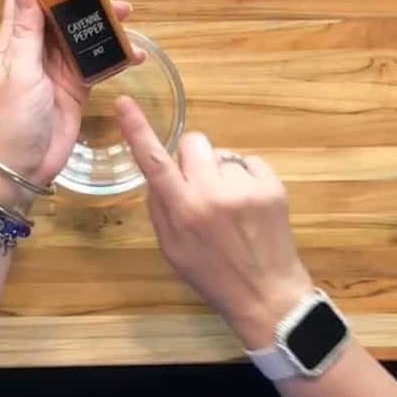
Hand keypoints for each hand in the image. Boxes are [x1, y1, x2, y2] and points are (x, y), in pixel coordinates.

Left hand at [0, 0, 140, 200]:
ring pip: (82, 34)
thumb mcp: (19, 72)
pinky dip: (115, 56)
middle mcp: (36, 50)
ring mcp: (57, 69)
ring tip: (128, 12)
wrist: (20, 169)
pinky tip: (134, 52)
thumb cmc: (11, 120)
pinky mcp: (76, 88)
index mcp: (15, 40)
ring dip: (103, 21)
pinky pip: (98, 64)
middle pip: (61, 11)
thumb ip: (25, 31)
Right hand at [115, 96, 313, 348]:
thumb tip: (158, 175)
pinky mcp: (272, 186)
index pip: (154, 162)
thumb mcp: (173, 250)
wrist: (267, 293)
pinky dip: (245, 179)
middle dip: (192, 158)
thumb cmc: (212, 275)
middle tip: (198, 185)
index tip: (124, 102)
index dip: (137, 130)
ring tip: (230, 208)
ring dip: (220, 173)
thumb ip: (160, 208)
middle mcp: (212, 194)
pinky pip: (248, 163)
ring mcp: (246, 187)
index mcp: (183, 211)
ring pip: (222, 155)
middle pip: (193, 143)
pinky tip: (249, 207)